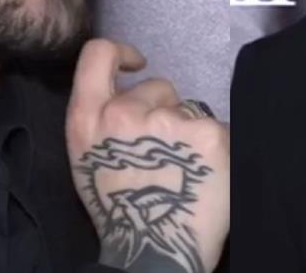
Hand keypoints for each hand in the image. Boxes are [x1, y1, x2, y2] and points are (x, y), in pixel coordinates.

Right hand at [66, 39, 228, 272]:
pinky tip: (207, 176)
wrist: (153, 253)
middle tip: (166, 155)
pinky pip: (217, 128)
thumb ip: (101, 119)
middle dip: (166, 110)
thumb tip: (129, 88)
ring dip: (191, 131)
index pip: (97, 55)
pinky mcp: (209, 135)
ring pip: (191, 108)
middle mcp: (125, 113)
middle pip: (158, 86)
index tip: (137, 64)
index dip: (121, 52)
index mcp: (87, 119)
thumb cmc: (120, 212)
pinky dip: (216, 149)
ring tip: (185, 172)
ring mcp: (169, 121)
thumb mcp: (88, 159)